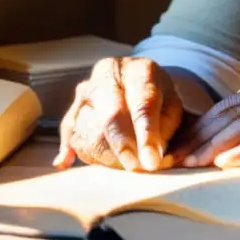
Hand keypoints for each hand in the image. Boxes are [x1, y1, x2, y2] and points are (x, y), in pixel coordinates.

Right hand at [54, 57, 183, 172]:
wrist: (136, 83)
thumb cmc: (159, 98)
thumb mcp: (173, 106)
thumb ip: (165, 128)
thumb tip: (151, 159)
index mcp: (140, 71)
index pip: (143, 105)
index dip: (147, 135)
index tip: (152, 161)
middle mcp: (108, 76)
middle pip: (110, 116)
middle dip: (123, 147)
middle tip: (136, 168)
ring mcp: (85, 92)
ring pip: (90, 131)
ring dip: (108, 156)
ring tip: (127, 165)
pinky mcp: (72, 109)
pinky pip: (69, 133)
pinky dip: (72, 150)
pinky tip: (67, 161)